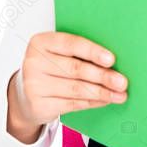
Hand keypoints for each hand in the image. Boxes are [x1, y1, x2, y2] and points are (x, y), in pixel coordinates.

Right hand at [7, 31, 127, 143]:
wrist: (25, 94)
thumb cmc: (49, 68)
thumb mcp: (57, 53)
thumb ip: (78, 52)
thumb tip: (112, 61)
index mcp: (41, 42)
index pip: (70, 44)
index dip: (93, 51)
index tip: (111, 59)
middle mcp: (34, 62)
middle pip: (75, 69)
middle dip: (103, 76)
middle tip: (122, 82)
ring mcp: (34, 85)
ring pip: (76, 89)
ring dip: (102, 92)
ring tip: (119, 94)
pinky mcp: (38, 105)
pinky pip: (72, 104)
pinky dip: (92, 103)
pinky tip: (105, 101)